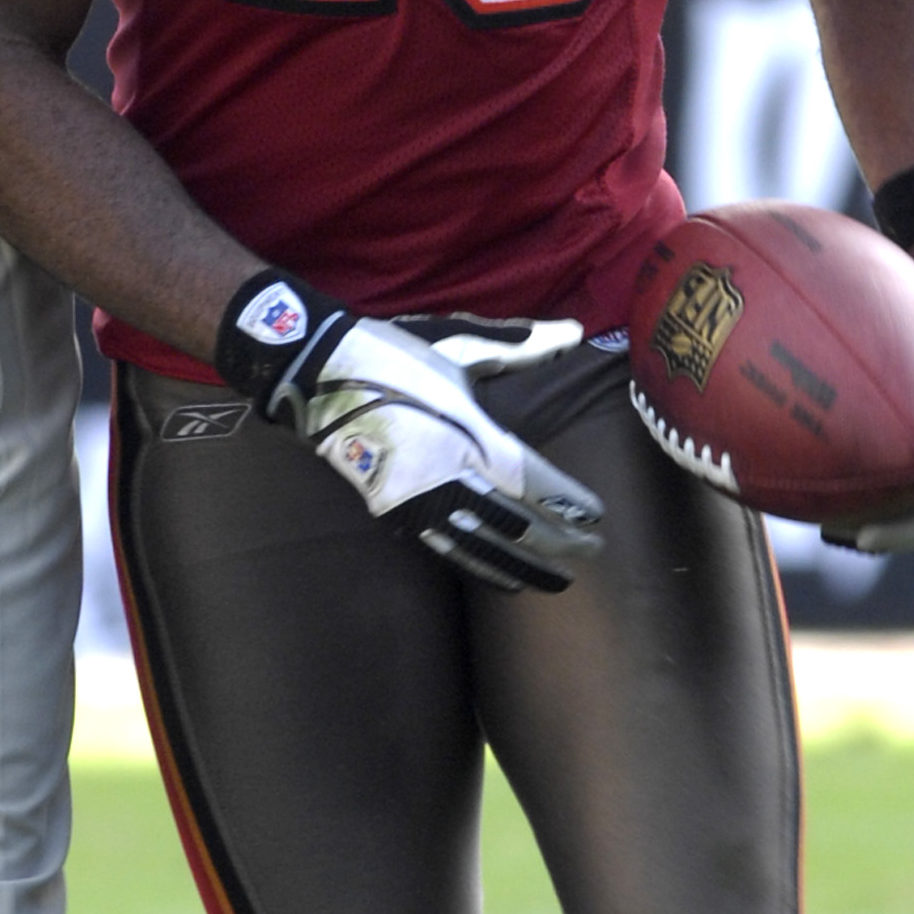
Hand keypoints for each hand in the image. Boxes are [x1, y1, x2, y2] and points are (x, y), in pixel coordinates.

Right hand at [216, 274, 602, 590]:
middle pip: (512, 523)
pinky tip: (504, 580)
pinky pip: (445, 549)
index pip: (529, 480)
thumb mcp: (458, 344)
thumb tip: (575, 332)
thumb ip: (520, 346)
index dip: (565, 504)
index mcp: (464, 431)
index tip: (596, 517)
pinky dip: (480, 568)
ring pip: (481, 546)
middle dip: (555, 542)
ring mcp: (416, 498)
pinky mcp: (393, 511)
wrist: (317, 373)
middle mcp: (443, 473)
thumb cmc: (393, 353)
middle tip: (591, 553)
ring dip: (523, 566)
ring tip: (558, 580)